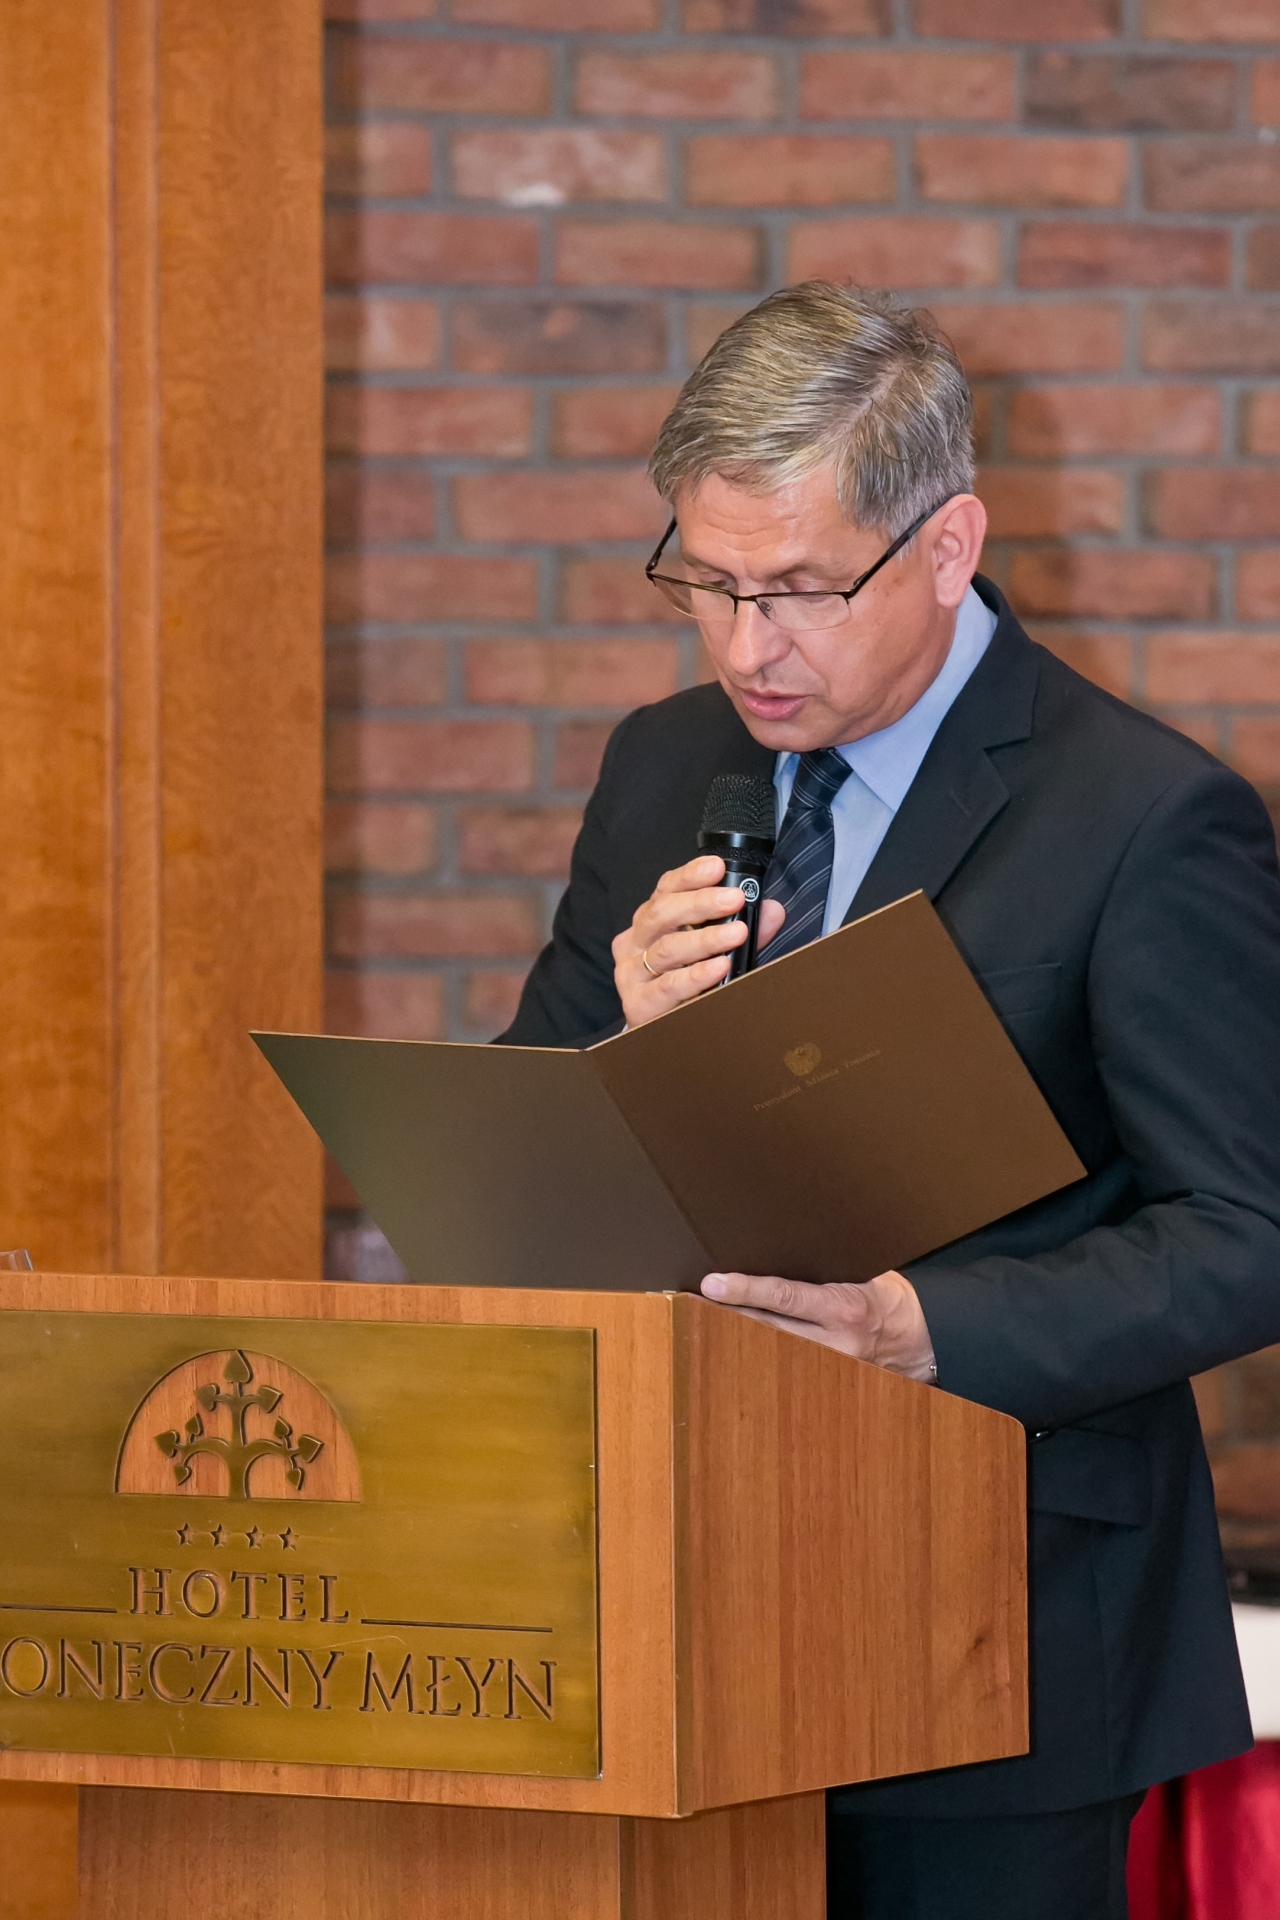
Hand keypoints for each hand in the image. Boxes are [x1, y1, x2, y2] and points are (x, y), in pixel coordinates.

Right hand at [612, 854, 785, 1029]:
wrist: (663, 1034)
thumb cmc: (688, 985)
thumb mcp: (716, 951)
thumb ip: (742, 929)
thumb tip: (771, 910)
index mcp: (651, 921)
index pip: (666, 889)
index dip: (691, 875)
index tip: (717, 867)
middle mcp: (636, 942)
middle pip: (663, 913)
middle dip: (702, 903)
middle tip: (735, 899)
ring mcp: (632, 973)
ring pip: (668, 948)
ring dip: (705, 939)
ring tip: (736, 933)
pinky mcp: (638, 1004)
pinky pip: (668, 986)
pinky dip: (696, 975)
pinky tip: (719, 967)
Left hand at [699, 1270, 936, 1382]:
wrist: (923, 1339)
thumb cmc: (888, 1298)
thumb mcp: (861, 1273)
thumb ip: (822, 1273)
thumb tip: (774, 1261)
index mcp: (845, 1307)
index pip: (785, 1297)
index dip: (746, 1289)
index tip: (713, 1284)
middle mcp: (836, 1344)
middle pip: (767, 1331)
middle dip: (727, 1318)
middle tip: (688, 1304)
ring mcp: (831, 1371)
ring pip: (770, 1355)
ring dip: (735, 1342)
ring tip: (698, 1328)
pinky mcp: (828, 1386)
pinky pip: (785, 1372)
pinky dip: (759, 1361)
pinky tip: (732, 1356)